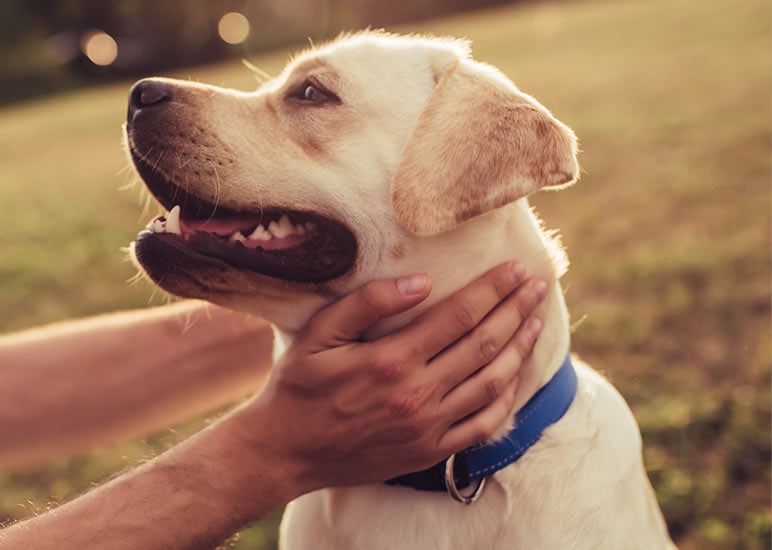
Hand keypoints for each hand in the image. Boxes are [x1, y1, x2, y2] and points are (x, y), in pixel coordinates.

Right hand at [226, 261, 548, 493]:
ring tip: (535, 323)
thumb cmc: (298, 386)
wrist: (286, 451)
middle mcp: (417, 394)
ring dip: (520, 349)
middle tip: (538, 286)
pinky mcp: (429, 452)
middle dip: (516, 311)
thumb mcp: (318, 335)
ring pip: (491, 383)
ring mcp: (428, 427)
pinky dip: (507, 399)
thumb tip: (421, 282)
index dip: (493, 289)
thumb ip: (367, 303)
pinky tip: (515, 377)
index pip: (459, 316)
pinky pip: (483, 425)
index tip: (517, 269)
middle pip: (484, 345)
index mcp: (391, 360)